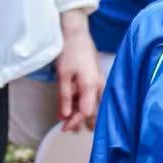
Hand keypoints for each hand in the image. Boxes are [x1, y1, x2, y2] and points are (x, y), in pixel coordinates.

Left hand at [55, 13, 101, 130]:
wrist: (76, 33)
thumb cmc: (69, 52)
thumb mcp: (63, 76)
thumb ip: (65, 97)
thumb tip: (64, 116)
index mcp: (91, 86)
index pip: (86, 112)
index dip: (75, 122)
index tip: (64, 128)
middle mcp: (99, 86)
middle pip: (93, 111)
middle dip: (82, 122)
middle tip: (69, 129)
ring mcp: (99, 82)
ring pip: (93, 104)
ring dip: (81, 113)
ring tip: (68, 119)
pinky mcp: (96, 78)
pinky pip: (92, 96)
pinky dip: (82, 102)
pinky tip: (72, 105)